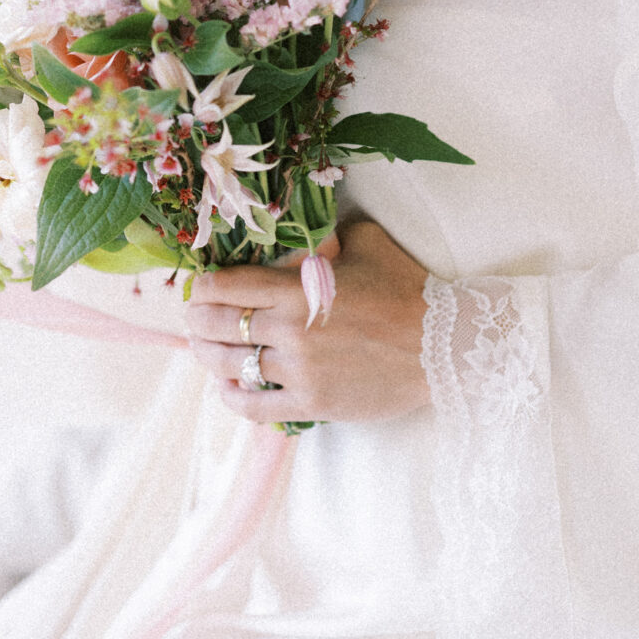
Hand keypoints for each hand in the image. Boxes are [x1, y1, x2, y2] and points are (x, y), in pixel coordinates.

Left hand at [184, 219, 430, 424]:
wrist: (442, 345)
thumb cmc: (405, 289)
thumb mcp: (365, 243)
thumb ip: (328, 237)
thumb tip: (310, 232)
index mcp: (297, 289)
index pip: (228, 286)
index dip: (204, 287)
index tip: (199, 287)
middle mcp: (289, 331)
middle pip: (219, 327)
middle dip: (199, 322)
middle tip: (195, 319)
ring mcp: (299, 372)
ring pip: (232, 367)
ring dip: (210, 358)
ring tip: (205, 351)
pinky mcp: (313, 405)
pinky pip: (256, 407)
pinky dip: (233, 398)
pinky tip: (227, 389)